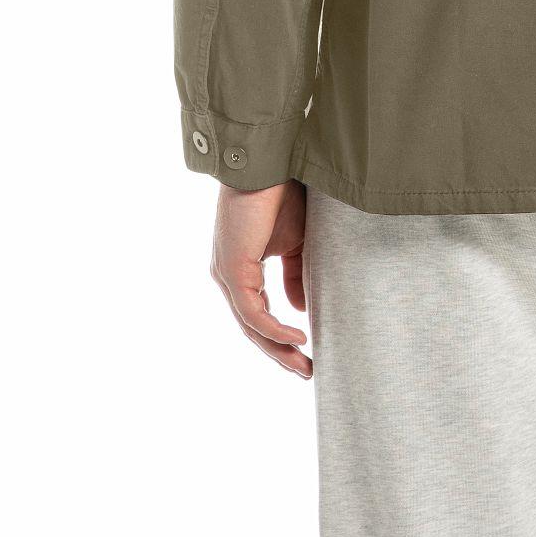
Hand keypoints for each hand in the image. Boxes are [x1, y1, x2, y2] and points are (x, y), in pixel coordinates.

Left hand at [210, 180, 311, 376]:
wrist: (269, 164)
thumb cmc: (281, 195)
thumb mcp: (296, 243)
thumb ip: (296, 275)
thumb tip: (300, 310)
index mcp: (241, 271)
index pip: (259, 315)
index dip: (281, 338)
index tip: (308, 353)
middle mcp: (228, 278)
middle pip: (253, 329)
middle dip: (281, 354)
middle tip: (308, 372)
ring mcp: (227, 276)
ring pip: (250, 326)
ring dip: (278, 349)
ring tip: (305, 365)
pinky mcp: (232, 271)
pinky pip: (252, 313)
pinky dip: (274, 329)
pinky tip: (297, 338)